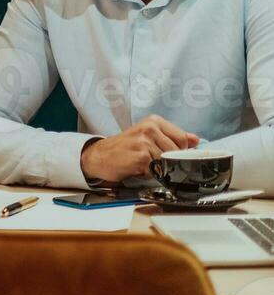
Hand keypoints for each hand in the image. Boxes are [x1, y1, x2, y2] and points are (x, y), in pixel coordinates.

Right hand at [80, 114, 199, 183]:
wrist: (99, 156)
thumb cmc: (124, 148)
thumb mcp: (148, 137)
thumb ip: (172, 137)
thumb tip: (195, 140)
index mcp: (154, 121)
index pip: (183, 138)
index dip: (179, 151)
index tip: (168, 154)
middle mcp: (149, 128)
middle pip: (177, 151)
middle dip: (168, 161)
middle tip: (152, 161)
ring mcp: (144, 141)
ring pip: (168, 161)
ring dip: (158, 168)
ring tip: (143, 163)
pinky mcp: (140, 156)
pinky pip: (157, 170)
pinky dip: (150, 174)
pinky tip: (137, 168)